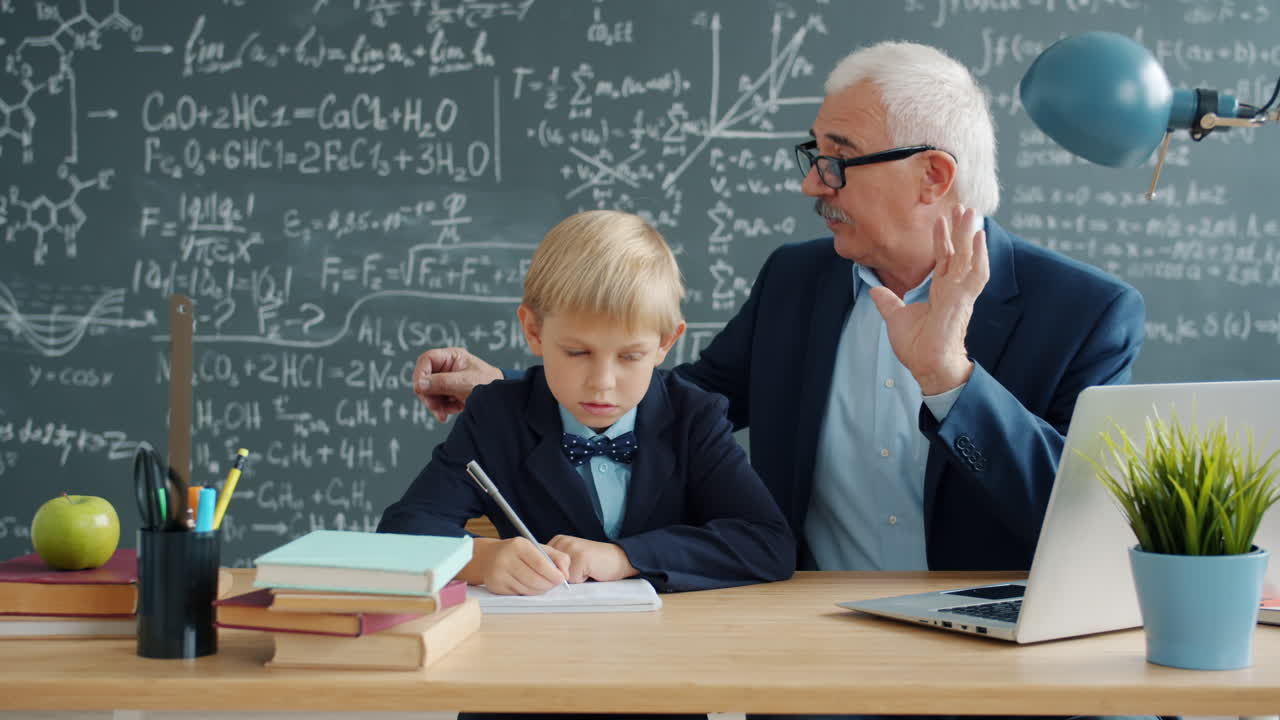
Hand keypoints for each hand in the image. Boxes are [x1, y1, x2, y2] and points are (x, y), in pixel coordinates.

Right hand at [412, 347, 502, 422]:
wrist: (502, 400)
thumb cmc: (489, 384)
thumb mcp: (465, 383)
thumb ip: (442, 383)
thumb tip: (419, 384)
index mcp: (452, 357)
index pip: (427, 359)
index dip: (420, 373)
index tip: (420, 389)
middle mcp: (446, 367)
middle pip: (424, 378)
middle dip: (427, 395)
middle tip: (435, 408)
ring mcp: (446, 381)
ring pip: (428, 392)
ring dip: (434, 405)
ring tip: (444, 414)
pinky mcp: (448, 394)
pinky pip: (436, 401)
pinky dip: (441, 409)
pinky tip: (452, 411)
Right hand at [465, 537, 570, 594]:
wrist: (487, 557)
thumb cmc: (517, 552)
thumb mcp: (536, 548)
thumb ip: (556, 557)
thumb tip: (566, 574)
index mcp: (518, 546)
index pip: (540, 563)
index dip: (553, 574)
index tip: (562, 579)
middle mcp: (506, 559)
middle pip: (534, 579)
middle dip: (549, 585)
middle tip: (554, 584)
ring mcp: (499, 574)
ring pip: (527, 589)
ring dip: (540, 590)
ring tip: (543, 584)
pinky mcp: (496, 587)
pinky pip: (519, 594)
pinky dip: (528, 593)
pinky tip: (529, 586)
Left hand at [547, 535, 637, 582]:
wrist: (619, 558)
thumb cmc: (595, 563)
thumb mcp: (571, 561)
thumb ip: (555, 566)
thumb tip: (542, 579)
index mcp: (557, 541)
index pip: (541, 565)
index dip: (554, 574)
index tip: (571, 568)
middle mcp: (561, 541)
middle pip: (550, 572)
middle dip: (563, 576)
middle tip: (581, 568)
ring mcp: (571, 547)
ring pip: (560, 577)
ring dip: (573, 579)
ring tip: (585, 569)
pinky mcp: (581, 557)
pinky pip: (573, 579)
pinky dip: (583, 580)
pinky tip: (591, 570)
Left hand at [869, 205, 988, 394]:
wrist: (926, 366)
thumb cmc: (917, 348)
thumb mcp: (896, 318)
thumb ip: (888, 302)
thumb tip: (874, 290)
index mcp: (940, 291)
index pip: (944, 258)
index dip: (943, 238)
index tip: (941, 219)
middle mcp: (953, 289)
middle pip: (959, 252)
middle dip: (961, 229)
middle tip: (964, 207)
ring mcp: (960, 294)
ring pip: (968, 258)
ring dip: (970, 235)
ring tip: (972, 214)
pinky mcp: (963, 301)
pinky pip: (975, 275)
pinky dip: (978, 256)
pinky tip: (979, 238)